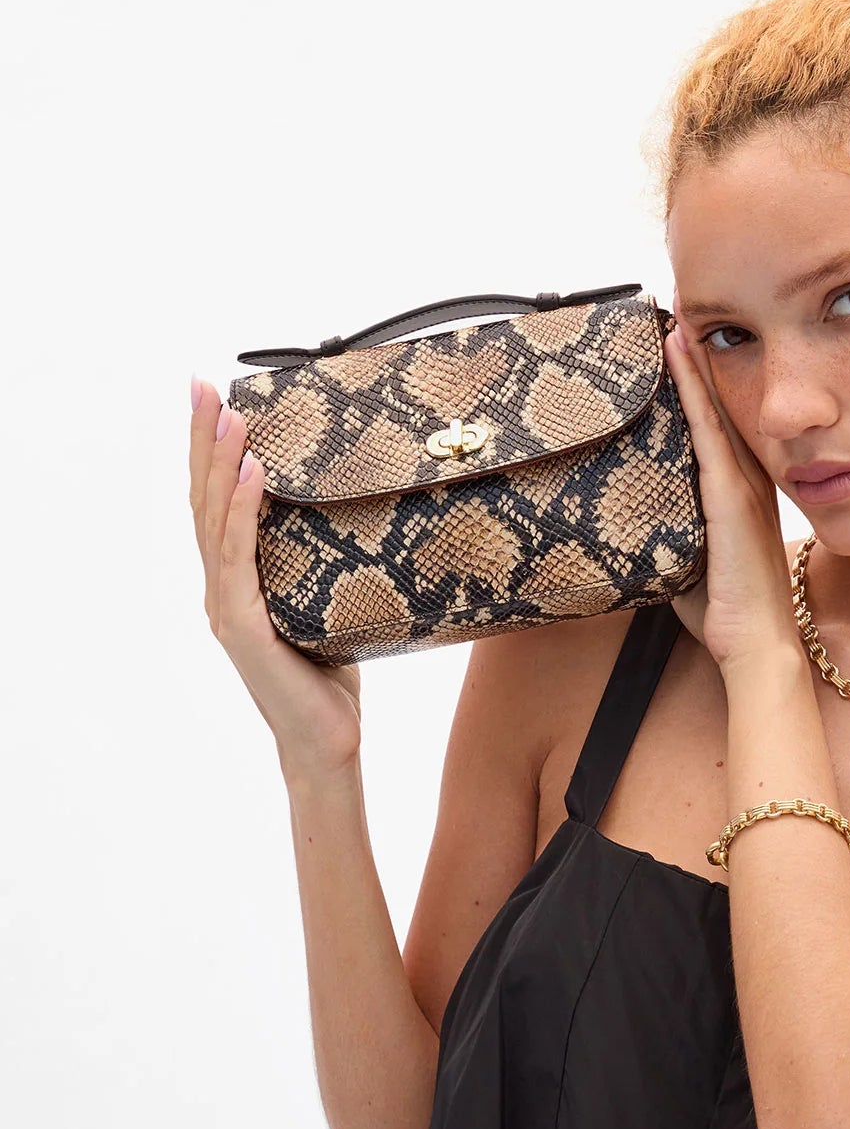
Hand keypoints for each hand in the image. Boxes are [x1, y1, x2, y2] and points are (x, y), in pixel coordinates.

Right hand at [188, 376, 362, 784]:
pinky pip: (239, 559)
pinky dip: (242, 513)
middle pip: (204, 499)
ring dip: (221, 463)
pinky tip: (252, 475)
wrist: (329, 744)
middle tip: (203, 384)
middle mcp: (221, 588)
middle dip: (204, 438)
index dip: (213, 449)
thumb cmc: (333, 678)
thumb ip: (327, 562)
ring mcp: (225, 607)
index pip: (217, 501)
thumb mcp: (331, 604)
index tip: (217, 396)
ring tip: (231, 415)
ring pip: (214, 521)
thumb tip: (366, 512)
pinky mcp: (240, 627)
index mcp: (237, 580)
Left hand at [663, 314, 798, 673]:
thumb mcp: (685, 562)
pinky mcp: (730, 497)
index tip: (681, 336)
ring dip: (694, 357)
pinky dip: (692, 387)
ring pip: (714, 404)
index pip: (718, 422)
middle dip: (700, 355)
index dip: (701, 379)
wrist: (759, 650)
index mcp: (740, 492)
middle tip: (676, 304)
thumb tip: (623, 523)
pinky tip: (678, 351)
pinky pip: (708, 429)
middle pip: (720, 402)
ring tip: (674, 309)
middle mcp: (746, 478)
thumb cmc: (726, 614)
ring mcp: (742, 485)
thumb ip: (663, 535)